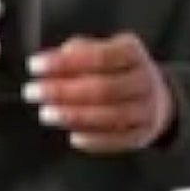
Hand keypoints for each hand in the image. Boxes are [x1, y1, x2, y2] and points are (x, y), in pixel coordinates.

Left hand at [23, 33, 176, 153]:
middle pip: (103, 88)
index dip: (64, 62)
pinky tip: (72, 136)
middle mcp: (144, 79)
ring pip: (111, 116)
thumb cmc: (116, 71)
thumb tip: (50, 61)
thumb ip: (77, 53)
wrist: (157, 98)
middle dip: (63, 91)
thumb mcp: (102, 50)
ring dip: (74, 116)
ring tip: (46, 114)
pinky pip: (117, 140)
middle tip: (32, 93)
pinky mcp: (142, 134)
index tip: (34, 66)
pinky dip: (93, 140)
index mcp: (132, 52)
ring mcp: (146, 109)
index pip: (99, 56)